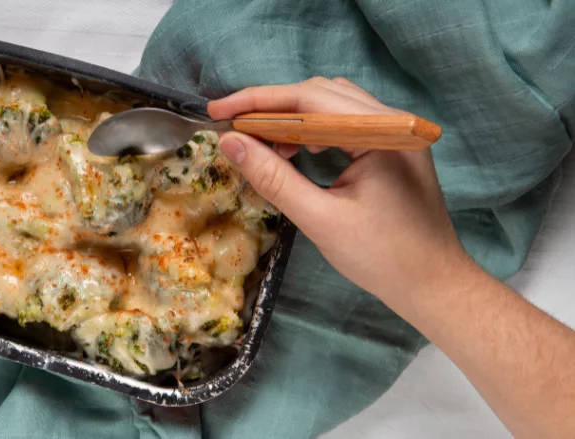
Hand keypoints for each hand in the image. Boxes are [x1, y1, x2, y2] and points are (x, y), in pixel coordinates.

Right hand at [208, 77, 473, 302]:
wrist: (433, 285)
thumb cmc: (383, 258)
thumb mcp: (320, 219)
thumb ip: (274, 178)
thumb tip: (230, 143)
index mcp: (381, 134)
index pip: (309, 99)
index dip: (259, 102)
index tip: (218, 110)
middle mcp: (391, 122)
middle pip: (319, 94)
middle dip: (271, 107)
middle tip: (231, 126)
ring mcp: (394, 134)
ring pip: (331, 106)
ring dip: (291, 118)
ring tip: (258, 141)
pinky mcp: (390, 149)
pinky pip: (343, 124)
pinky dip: (311, 131)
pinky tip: (293, 150)